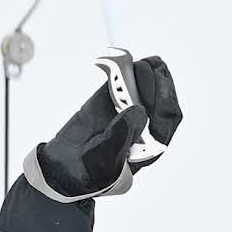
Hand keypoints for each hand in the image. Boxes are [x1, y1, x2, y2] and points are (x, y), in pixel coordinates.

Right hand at [33, 52, 178, 200]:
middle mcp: (146, 127)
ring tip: (133, 61)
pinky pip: (123, 82)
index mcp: (151, 145)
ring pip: (147, 87)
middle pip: (162, 99)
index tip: (157, 80)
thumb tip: (139, 111)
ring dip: (145, 71)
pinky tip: (115, 60)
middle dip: (158, 79)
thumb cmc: (88, 171)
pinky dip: (122, 68)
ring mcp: (130, 112)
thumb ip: (122, 136)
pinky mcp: (113, 102)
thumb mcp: (104, 159)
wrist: (63, 169)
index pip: (167, 117)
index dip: (165, 96)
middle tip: (146, 65)